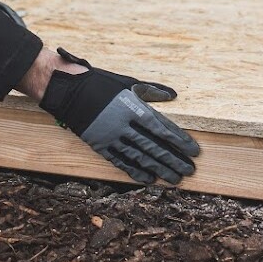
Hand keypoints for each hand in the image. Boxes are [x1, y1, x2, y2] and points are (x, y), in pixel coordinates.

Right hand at [38, 48, 199, 184]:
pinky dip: (136, 171)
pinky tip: (149, 179)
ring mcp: (112, 137)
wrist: (67, 91)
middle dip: (174, 160)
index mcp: (134, 108)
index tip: (194, 151)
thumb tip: (173, 95)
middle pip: (155, 147)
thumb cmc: (100, 83)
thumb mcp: (128, 83)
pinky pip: (121, 161)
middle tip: (189, 170)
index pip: (163, 129)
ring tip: (174, 179)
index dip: (180, 141)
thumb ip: (151, 90)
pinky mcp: (100, 146)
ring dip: (159, 169)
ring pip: (140, 157)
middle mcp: (125, 125)